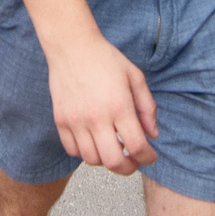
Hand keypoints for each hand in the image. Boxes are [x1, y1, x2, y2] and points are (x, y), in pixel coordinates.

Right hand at [43, 30, 157, 173]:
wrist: (72, 47)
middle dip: (128, 168)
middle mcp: (97, 117)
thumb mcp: (135, 77)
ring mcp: (76, 121)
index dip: (148, 158)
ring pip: (92, 160)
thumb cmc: (106, 59)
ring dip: (106, 161)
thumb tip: (153, 135)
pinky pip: (73, 151)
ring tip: (114, 149)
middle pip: (114, 161)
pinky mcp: (61, 121)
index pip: (137, 146)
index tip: (150, 157)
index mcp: (119, 106)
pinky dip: (86, 153)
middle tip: (134, 163)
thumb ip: (147, 108)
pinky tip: (95, 142)